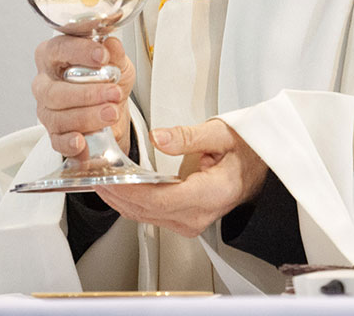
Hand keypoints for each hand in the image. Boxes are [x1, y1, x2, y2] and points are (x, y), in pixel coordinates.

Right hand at [32, 33, 134, 157]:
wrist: (113, 106)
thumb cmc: (107, 78)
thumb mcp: (117, 61)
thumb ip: (114, 53)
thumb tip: (112, 45)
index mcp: (54, 56)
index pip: (59, 50)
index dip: (80, 52)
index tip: (102, 56)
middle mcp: (44, 83)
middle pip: (54, 91)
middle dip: (86, 94)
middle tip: (112, 93)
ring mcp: (47, 110)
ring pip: (57, 117)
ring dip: (87, 117)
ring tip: (111, 113)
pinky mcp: (55, 134)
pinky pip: (56, 141)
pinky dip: (69, 143)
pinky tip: (82, 142)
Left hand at [95, 119, 268, 236]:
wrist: (261, 169)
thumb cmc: (247, 152)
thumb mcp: (223, 133)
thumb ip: (189, 136)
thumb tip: (160, 137)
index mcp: (211, 193)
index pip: (160, 199)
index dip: (130, 190)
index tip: (109, 176)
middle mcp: (199, 215)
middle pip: (146, 211)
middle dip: (115, 193)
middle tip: (91, 172)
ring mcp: (191, 221)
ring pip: (144, 215)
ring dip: (118, 198)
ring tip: (97, 177)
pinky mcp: (184, 220)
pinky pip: (150, 214)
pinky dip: (130, 201)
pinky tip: (117, 187)